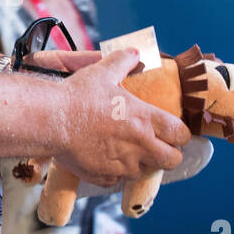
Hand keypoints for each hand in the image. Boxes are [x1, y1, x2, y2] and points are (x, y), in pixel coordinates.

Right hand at [48, 48, 190, 188]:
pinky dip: (115, 173)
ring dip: (141, 164)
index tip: (175, 133)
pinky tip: (105, 160)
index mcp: (145, 119)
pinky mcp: (104, 176)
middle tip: (159, 147)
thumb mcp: (103, 71)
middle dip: (170, 155)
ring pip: (145, 172)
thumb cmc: (79, 96)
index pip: (181, 134)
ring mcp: (123, 164)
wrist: (51, 120)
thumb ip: (123, 61)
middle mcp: (140, 145)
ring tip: (129, 152)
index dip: (181, 135)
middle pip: (172, 160)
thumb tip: (135, 52)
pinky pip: (117, 181)